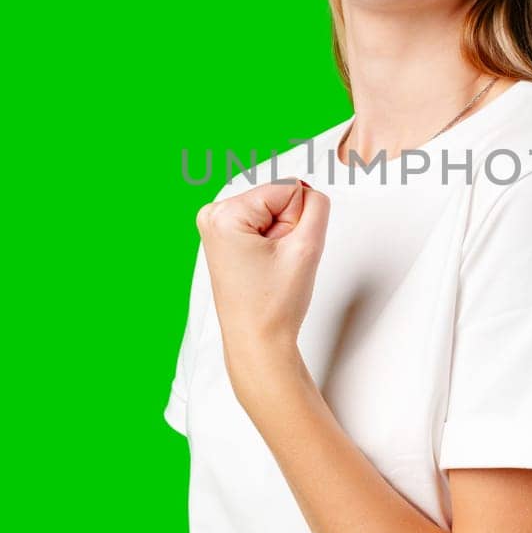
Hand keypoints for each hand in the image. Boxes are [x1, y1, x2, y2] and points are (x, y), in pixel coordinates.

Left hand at [196, 179, 330, 382]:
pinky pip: (262, 222)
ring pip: (273, 209)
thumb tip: (308, 190)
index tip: (283, 254)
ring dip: (281, 235)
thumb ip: (317, 205)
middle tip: (276, 263)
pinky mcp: (222, 236)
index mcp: (225, 214)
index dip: (299, 222)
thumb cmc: (273, 305)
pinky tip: (263, 265)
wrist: (257, 342)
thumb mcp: (307, 246)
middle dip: (288, 227)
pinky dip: (270, 241)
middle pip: (278, 197)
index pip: (290, 190)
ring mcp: (214, 225)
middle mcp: (213, 214)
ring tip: (270, 266)